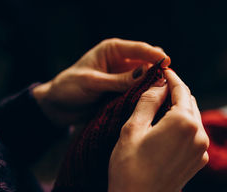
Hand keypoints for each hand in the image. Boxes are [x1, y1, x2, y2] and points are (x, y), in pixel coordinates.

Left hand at [33, 38, 170, 126]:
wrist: (57, 107)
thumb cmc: (69, 88)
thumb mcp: (93, 82)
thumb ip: (119, 80)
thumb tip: (146, 74)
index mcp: (112, 50)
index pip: (139, 49)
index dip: (154, 55)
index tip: (167, 62)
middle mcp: (121, 62)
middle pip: (147, 62)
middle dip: (158, 70)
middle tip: (169, 82)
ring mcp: (123, 77)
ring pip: (146, 78)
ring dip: (154, 84)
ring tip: (165, 93)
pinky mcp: (123, 92)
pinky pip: (139, 91)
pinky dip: (146, 95)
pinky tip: (154, 101)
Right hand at [102, 70, 209, 191]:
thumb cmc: (128, 168)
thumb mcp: (132, 128)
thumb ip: (148, 100)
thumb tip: (160, 83)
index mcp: (184, 122)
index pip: (181, 90)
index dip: (171, 77)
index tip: (162, 69)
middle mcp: (199, 134)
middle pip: (190, 102)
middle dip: (176, 92)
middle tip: (158, 87)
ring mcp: (202, 150)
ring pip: (194, 118)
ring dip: (180, 109)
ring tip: (161, 106)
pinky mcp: (200, 162)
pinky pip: (195, 135)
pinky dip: (184, 127)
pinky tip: (167, 129)